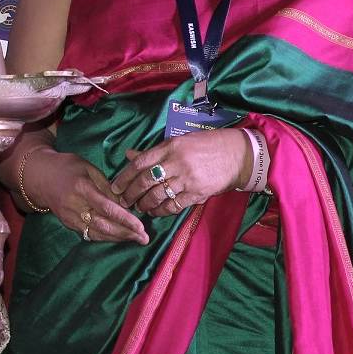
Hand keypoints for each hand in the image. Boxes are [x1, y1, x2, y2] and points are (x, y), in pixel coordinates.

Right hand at [24, 147, 148, 243]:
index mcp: (82, 188)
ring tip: (136, 240)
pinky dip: (106, 237)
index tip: (141, 226)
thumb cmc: (67, 167)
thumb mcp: (88, 168)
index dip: (125, 219)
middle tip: (144, 238)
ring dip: (118, 238)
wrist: (40, 176)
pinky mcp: (68, 224)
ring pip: (98, 233)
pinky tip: (119, 238)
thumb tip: (125, 203)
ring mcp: (70, 218)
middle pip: (104, 225)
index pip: (107, 208)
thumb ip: (106, 186)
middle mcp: (75, 206)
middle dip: (126, 233)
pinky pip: (90, 234)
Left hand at [111, 129, 250, 216]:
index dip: (124, 176)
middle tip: (123, 201)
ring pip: (158, 195)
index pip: (140, 162)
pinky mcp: (198, 193)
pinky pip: (174, 205)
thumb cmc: (206, 145)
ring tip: (139, 207)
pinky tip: (155, 212)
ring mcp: (187, 179)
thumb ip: (154, 151)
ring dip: (145, 204)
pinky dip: (161, 211)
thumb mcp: (179, 141)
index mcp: (170, 147)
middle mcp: (177, 162)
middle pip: (146, 181)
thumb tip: (129, 154)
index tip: (115, 186)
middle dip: (131, 193)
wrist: (237, 155)